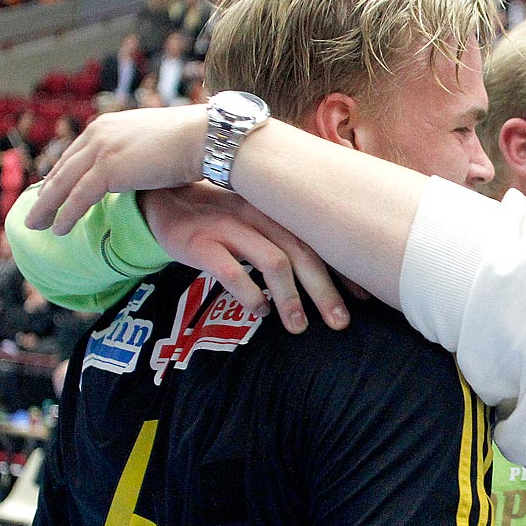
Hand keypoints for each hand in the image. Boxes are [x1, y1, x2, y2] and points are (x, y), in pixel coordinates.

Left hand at [27, 106, 209, 233]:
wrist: (204, 138)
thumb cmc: (192, 142)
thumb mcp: (155, 143)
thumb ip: (138, 154)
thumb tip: (141, 170)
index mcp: (108, 125)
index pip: (76, 154)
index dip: (61, 175)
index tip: (50, 192)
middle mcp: (98, 133)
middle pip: (63, 168)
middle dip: (46, 192)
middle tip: (34, 211)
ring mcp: (101, 150)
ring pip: (64, 183)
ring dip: (46, 207)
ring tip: (34, 225)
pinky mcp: (108, 169)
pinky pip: (79, 197)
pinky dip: (65, 214)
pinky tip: (57, 229)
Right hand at [140, 184, 349, 332]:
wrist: (161, 199)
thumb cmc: (220, 217)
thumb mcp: (257, 220)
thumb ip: (287, 239)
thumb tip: (330, 276)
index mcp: (277, 209)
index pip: (319, 240)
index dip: (343, 269)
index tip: (364, 298)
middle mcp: (258, 214)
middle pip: (302, 252)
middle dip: (325, 290)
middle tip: (340, 323)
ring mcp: (229, 225)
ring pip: (272, 261)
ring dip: (290, 297)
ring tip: (298, 326)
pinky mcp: (200, 242)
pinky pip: (231, 270)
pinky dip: (249, 293)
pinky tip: (258, 311)